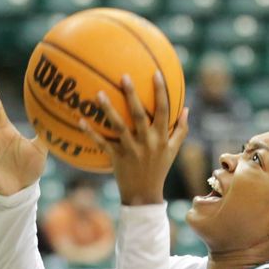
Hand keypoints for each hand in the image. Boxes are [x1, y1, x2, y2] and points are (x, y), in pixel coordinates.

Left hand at [80, 72, 188, 205]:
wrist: (144, 196)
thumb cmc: (159, 169)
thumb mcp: (174, 150)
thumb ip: (181, 129)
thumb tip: (187, 108)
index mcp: (162, 138)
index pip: (164, 111)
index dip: (161, 92)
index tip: (156, 73)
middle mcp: (147, 143)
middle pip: (140, 116)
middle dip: (132, 95)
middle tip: (124, 76)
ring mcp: (131, 151)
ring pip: (119, 127)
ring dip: (109, 111)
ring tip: (99, 93)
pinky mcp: (117, 159)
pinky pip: (102, 144)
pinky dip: (91, 133)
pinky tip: (81, 120)